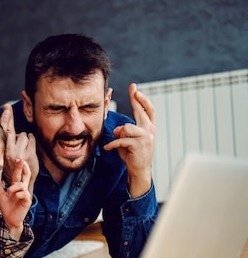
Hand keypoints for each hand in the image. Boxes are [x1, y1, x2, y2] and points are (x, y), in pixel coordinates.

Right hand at [0, 104, 38, 194]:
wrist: (20, 184)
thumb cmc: (12, 169)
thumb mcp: (4, 157)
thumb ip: (6, 144)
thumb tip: (8, 131)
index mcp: (2, 151)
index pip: (2, 132)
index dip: (4, 118)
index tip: (6, 108)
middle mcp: (10, 151)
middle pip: (11, 130)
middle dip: (10, 117)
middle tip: (8, 108)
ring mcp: (20, 152)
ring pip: (23, 135)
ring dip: (24, 138)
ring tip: (23, 146)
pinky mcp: (30, 154)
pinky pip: (32, 139)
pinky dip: (31, 140)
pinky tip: (29, 146)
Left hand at [0, 159, 31, 239]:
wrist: (9, 220)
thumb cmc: (7, 208)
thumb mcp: (1, 195)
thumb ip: (0, 187)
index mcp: (17, 187)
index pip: (19, 175)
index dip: (19, 167)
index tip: (17, 159)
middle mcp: (22, 189)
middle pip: (26, 175)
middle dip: (23, 167)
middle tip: (21, 160)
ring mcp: (26, 195)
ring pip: (21, 185)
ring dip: (13, 188)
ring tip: (8, 194)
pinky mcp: (27, 201)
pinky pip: (24, 193)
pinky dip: (17, 194)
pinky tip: (14, 198)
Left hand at [104, 83, 155, 197]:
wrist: (139, 169)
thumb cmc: (133, 153)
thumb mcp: (129, 139)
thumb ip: (125, 131)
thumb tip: (120, 128)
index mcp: (148, 127)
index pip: (147, 110)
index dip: (142, 99)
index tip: (135, 89)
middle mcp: (149, 130)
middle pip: (142, 111)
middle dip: (137, 99)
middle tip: (133, 89)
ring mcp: (145, 137)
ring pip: (126, 127)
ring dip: (119, 134)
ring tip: (119, 142)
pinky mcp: (138, 144)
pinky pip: (121, 139)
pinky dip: (112, 144)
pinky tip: (109, 148)